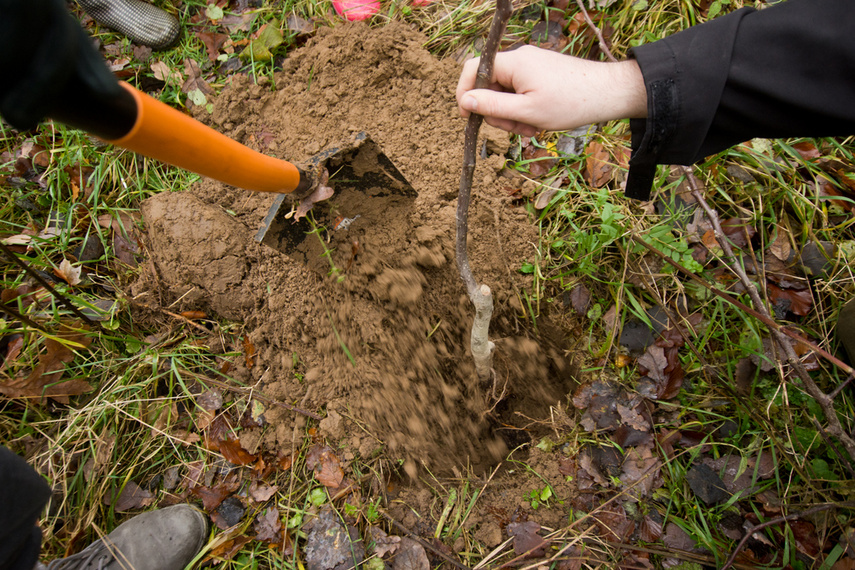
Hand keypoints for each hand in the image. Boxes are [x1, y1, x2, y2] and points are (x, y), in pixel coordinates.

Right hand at [456, 45, 647, 135]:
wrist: (607, 94)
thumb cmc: (569, 103)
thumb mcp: (526, 111)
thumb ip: (492, 106)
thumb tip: (465, 101)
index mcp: (514, 62)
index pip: (473, 69)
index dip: (465, 93)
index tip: (467, 117)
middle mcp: (520, 58)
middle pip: (489, 85)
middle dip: (497, 111)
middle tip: (515, 129)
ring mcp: (531, 65)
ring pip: (505, 92)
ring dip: (512, 115)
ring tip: (532, 128)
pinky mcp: (540, 74)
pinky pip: (520, 92)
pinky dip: (524, 109)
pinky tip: (538, 122)